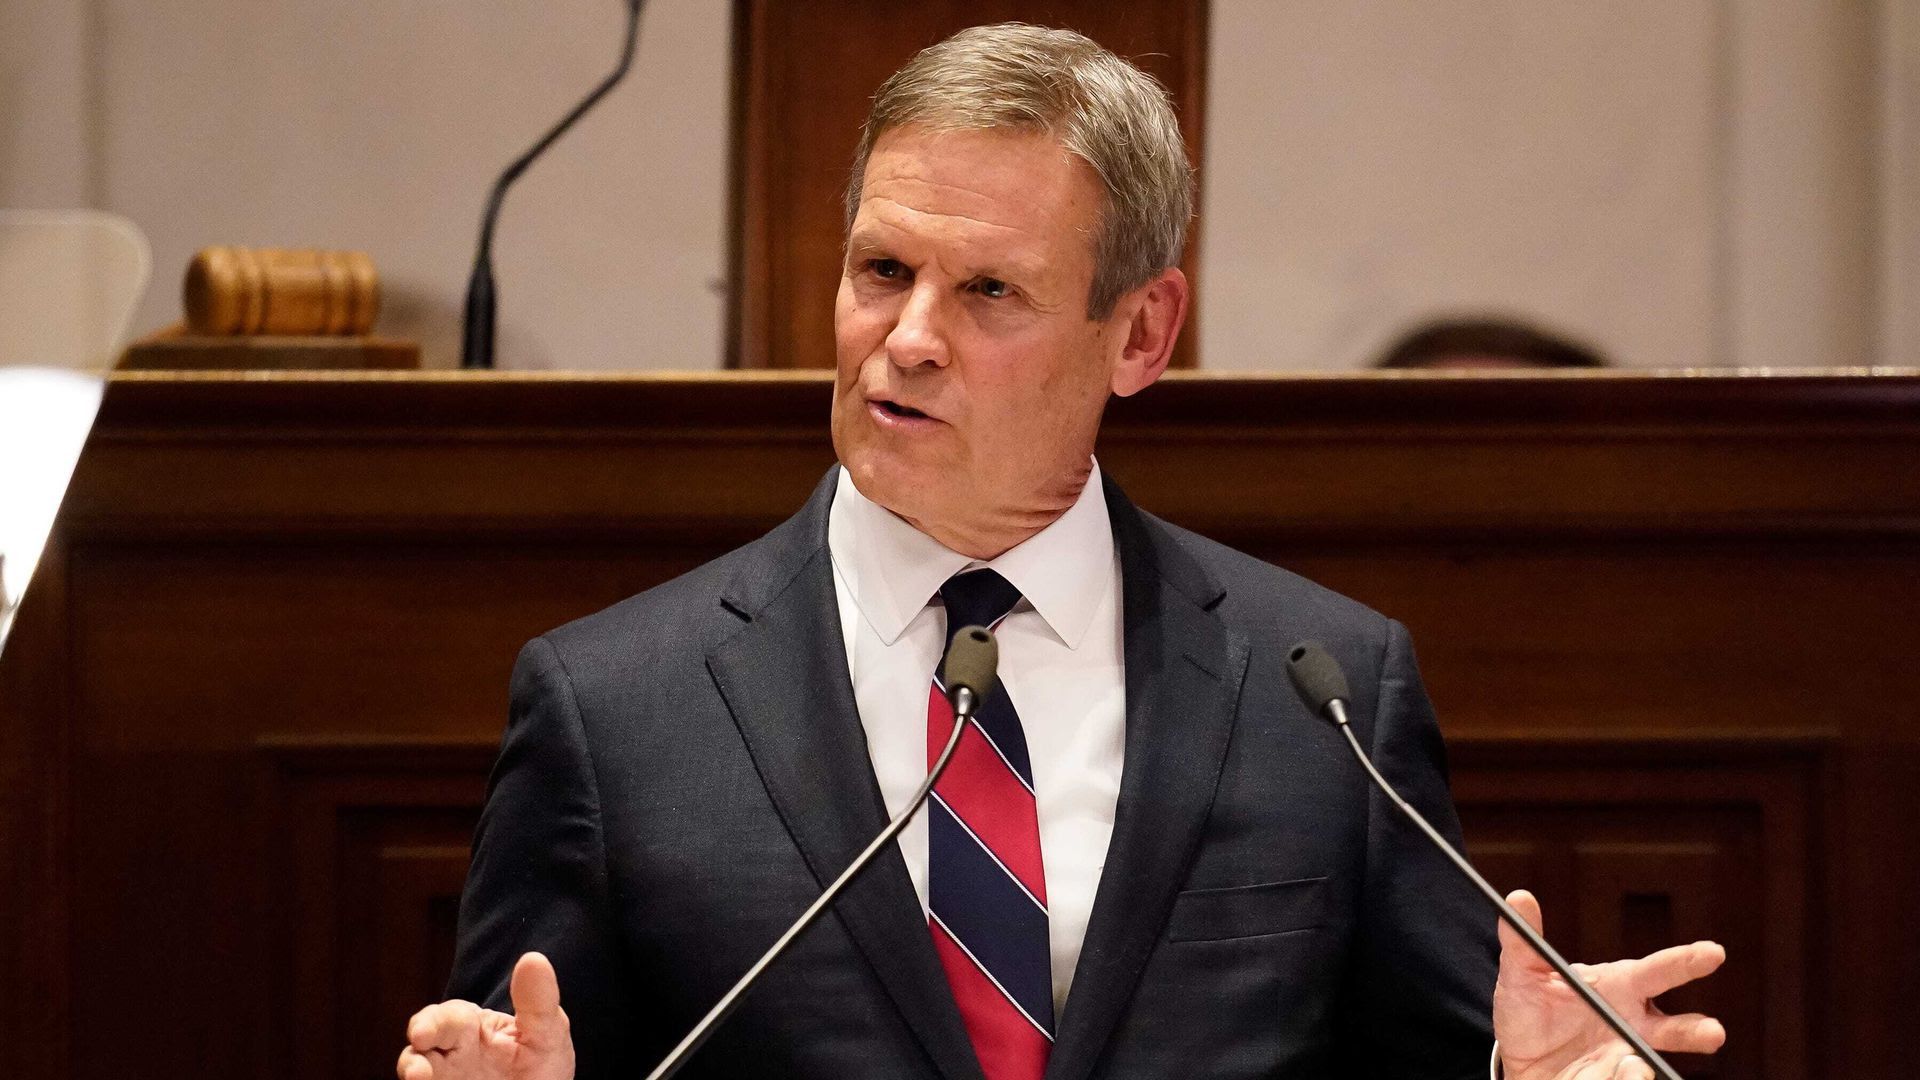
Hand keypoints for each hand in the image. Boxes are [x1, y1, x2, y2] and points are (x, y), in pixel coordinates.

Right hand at [396, 952, 575, 1079]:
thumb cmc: (541, 1065)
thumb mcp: (547, 1034)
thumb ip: (538, 1003)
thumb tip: (533, 959)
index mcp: (472, 1028)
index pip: (446, 1018)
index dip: (431, 1023)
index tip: (422, 1034)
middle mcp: (451, 1055)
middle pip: (423, 1047)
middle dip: (415, 1052)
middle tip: (416, 1064)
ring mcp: (445, 1079)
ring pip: (417, 1070)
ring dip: (413, 1071)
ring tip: (416, 1077)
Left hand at [1492, 891, 1725, 1079]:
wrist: (1516, 1058)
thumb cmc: (1528, 1009)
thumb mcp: (1520, 973)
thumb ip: (1523, 940)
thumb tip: (1518, 898)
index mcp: (1618, 986)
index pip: (1656, 971)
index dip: (1685, 961)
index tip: (1714, 952)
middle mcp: (1631, 1024)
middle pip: (1673, 1028)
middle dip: (1696, 1031)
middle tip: (1713, 1033)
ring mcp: (1624, 1057)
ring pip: (1645, 1065)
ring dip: (1640, 1068)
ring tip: (1634, 1068)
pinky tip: (1601, 1076)